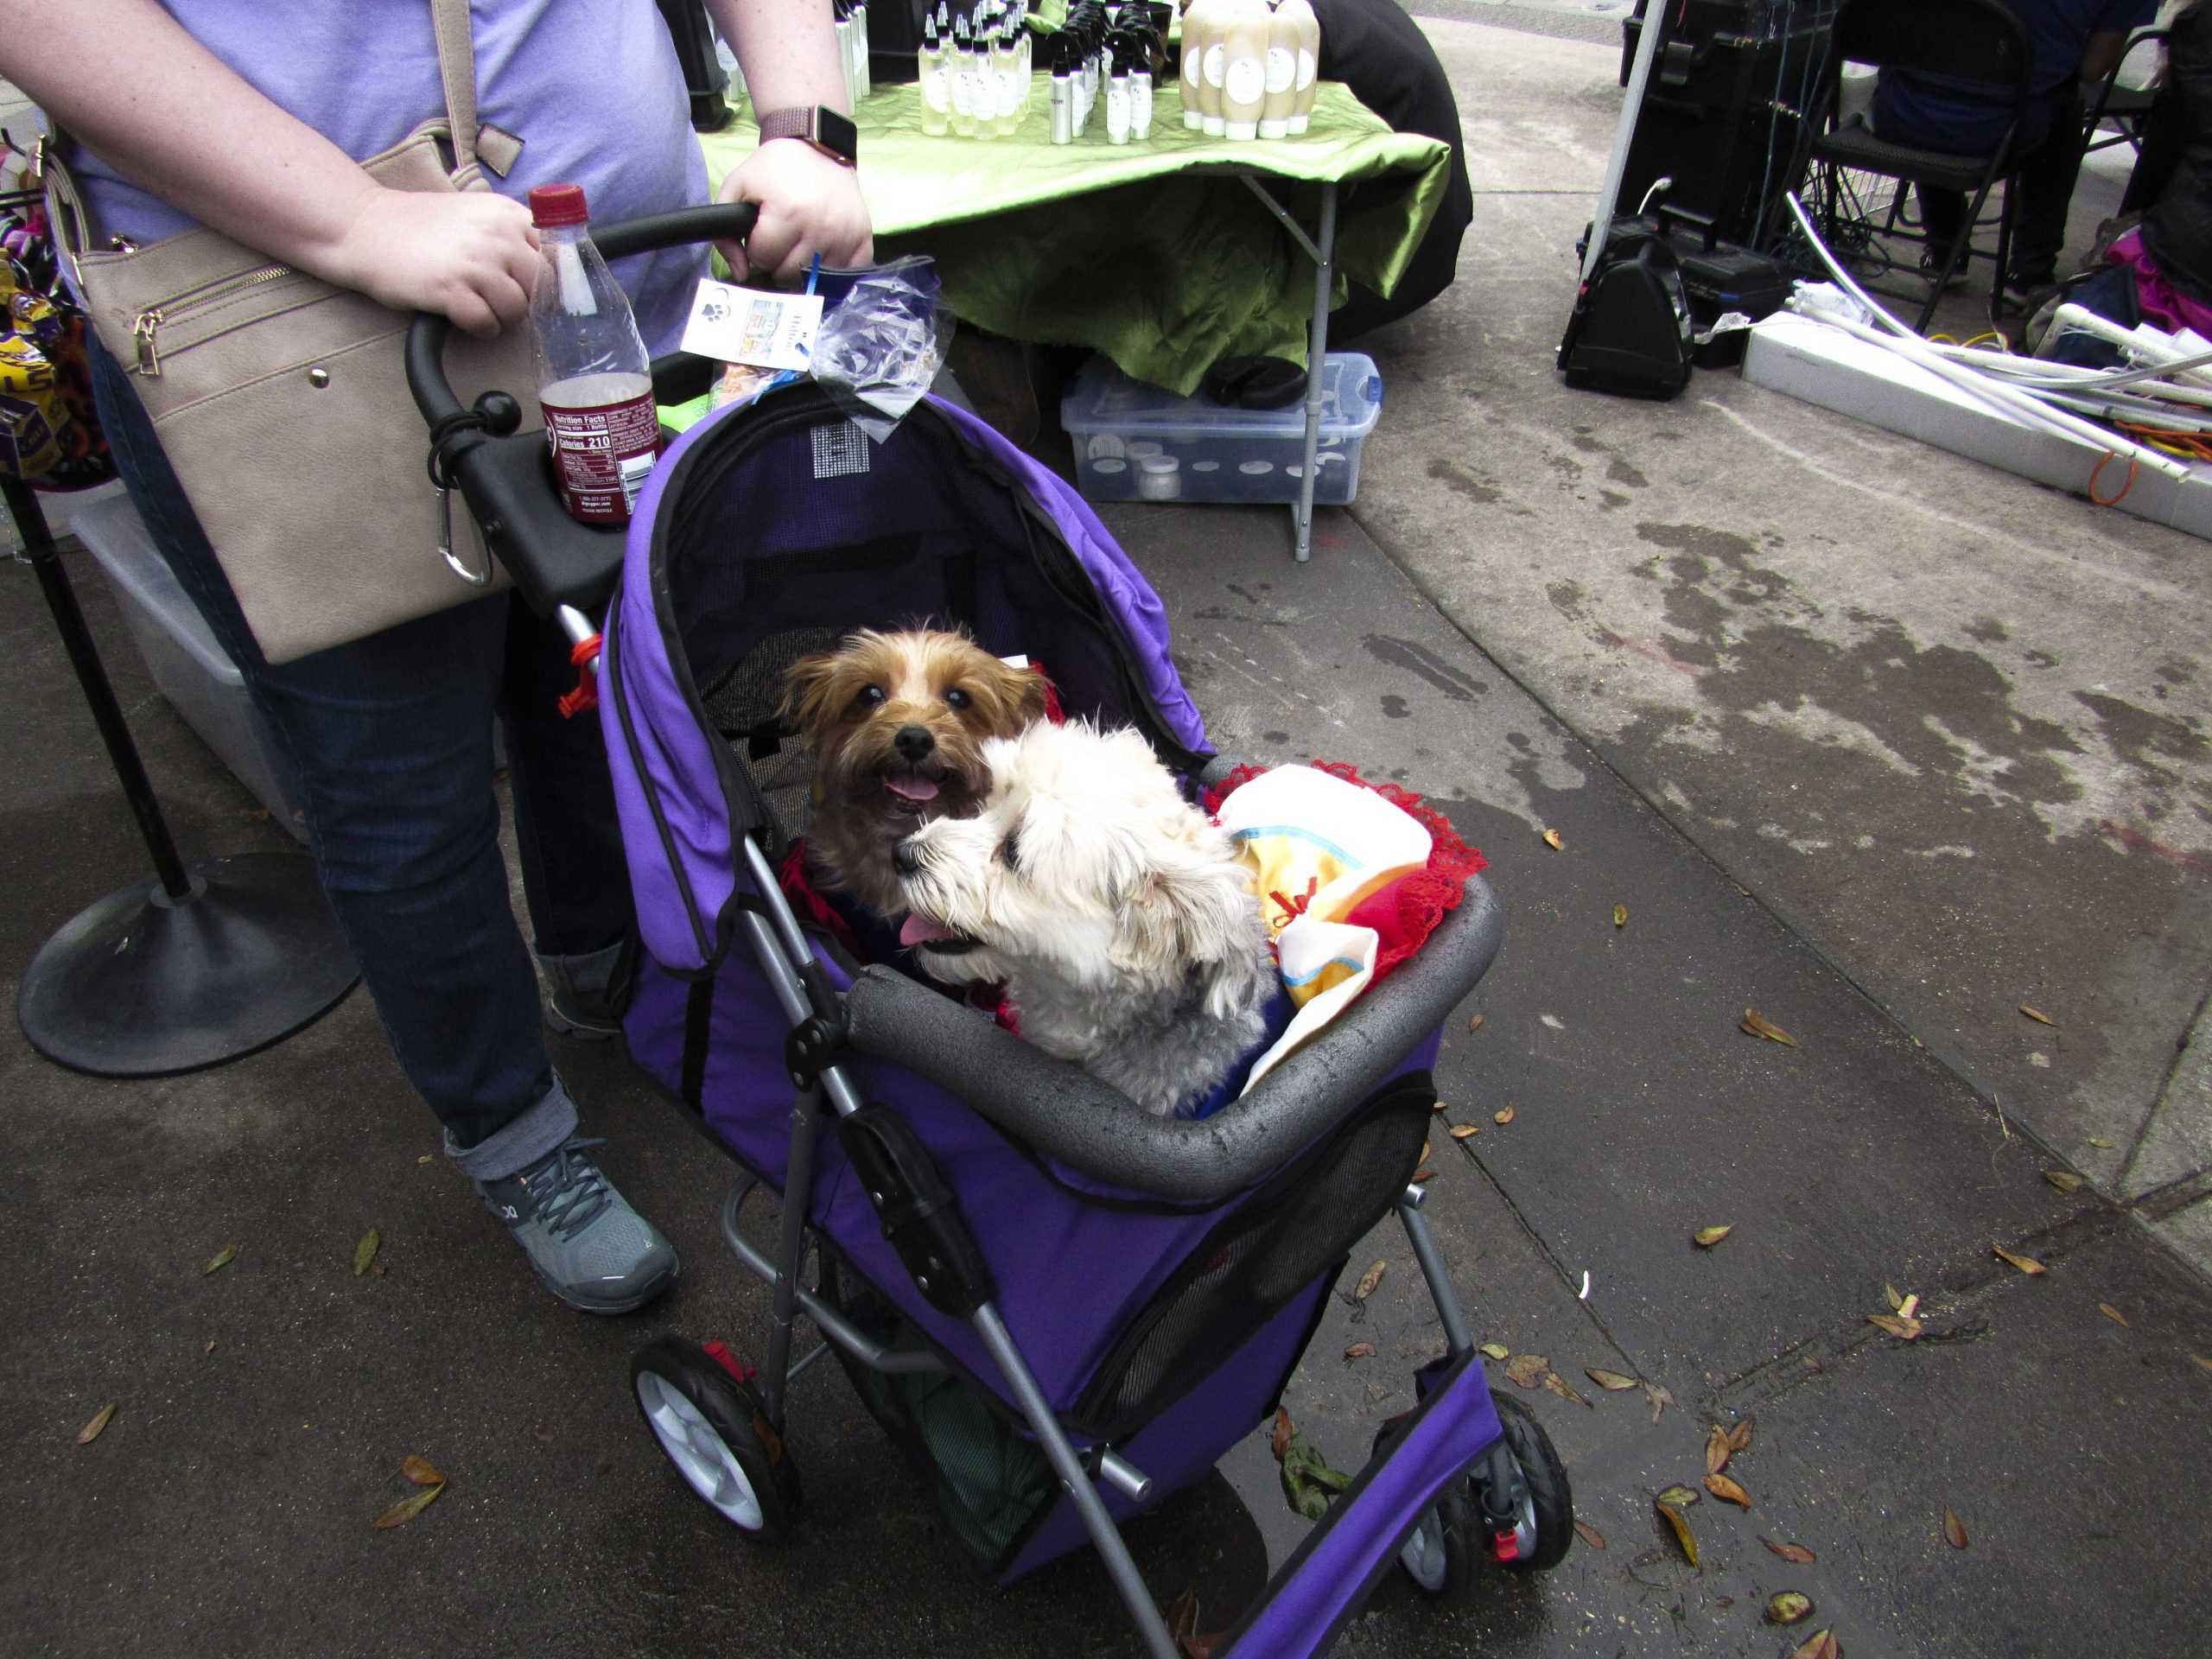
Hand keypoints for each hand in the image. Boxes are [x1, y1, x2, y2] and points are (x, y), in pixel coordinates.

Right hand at [317, 187, 541, 335]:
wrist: (364, 227)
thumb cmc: (421, 226)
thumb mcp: (476, 215)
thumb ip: (513, 234)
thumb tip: (554, 269)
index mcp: (506, 213)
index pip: (557, 252)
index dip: (551, 277)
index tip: (538, 289)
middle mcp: (496, 235)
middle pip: (543, 285)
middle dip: (528, 300)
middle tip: (502, 299)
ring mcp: (475, 263)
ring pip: (518, 309)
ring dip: (503, 317)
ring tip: (480, 306)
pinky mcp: (451, 290)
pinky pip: (487, 324)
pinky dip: (481, 328)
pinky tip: (466, 317)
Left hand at [716, 139, 872, 283]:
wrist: (819, 147)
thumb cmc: (776, 168)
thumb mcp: (738, 187)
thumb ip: (725, 233)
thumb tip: (740, 274)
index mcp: (787, 212)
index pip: (763, 258)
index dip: (756, 247)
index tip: (763, 232)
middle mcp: (819, 227)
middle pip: (787, 273)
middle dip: (778, 260)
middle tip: (781, 238)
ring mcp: (844, 236)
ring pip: (813, 279)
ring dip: (802, 266)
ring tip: (800, 242)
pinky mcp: (863, 239)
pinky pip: (844, 276)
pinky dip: (831, 270)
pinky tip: (822, 251)